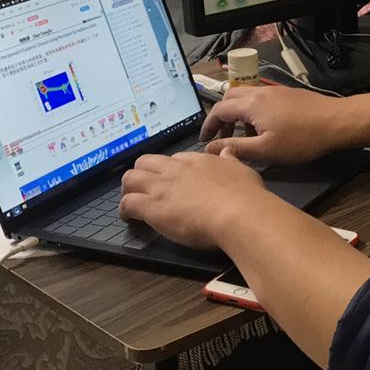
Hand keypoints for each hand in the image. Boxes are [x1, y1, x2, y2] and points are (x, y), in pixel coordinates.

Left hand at [119, 148, 267, 250]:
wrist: (238, 212)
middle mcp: (176, 170)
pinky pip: (127, 203)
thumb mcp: (242, 170)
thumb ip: (230, 160)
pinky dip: (125, 209)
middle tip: (145, 186)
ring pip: (130, 178)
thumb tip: (227, 152)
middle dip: (142, 172)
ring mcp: (162, 187)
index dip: (171, 169)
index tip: (173, 179)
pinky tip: (128, 217)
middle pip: (146, 162)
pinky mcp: (152, 207)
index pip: (175, 159)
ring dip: (128, 188)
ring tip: (131, 200)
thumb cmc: (244, 195)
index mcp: (198, 161)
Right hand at [199, 85, 350, 163]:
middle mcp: (260, 92)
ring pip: (246, 97)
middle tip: (223, 138)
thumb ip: (235, 148)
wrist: (337, 122)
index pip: (218, 110)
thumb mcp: (265, 149)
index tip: (204, 141)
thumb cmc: (301, 139)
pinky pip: (260, 98)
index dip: (208, 126)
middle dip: (221, 118)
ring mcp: (275, 91)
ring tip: (244, 137)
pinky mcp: (288, 94)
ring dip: (238, 115)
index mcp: (251, 104)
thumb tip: (210, 149)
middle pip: (229, 99)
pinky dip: (253, 111)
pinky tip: (265, 129)